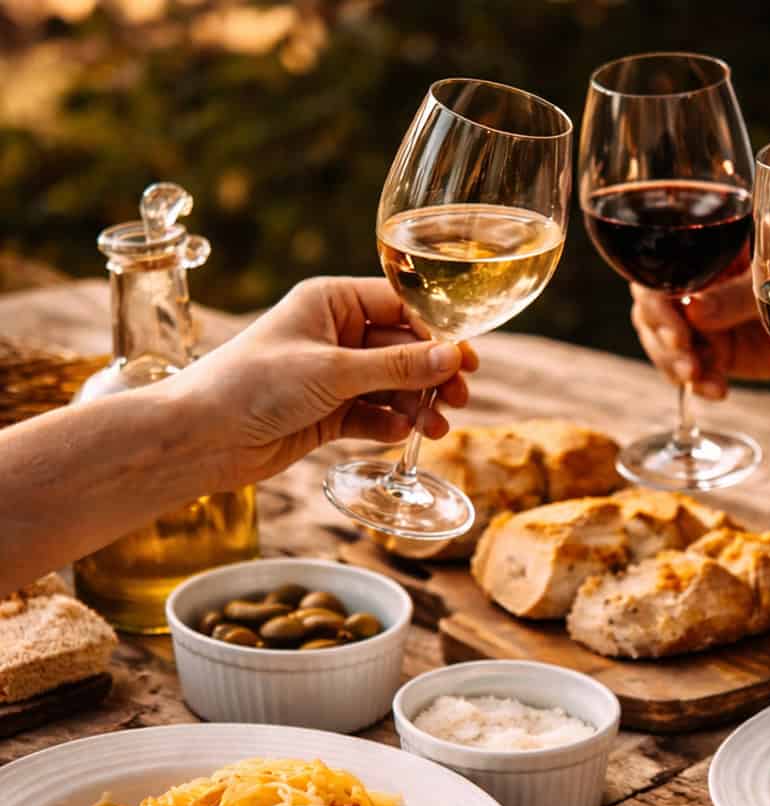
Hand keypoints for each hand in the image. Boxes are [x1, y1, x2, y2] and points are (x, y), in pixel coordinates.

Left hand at [163, 276, 477, 488]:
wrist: (201, 437)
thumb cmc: (253, 385)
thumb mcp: (333, 371)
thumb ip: (396, 366)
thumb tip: (452, 358)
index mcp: (330, 302)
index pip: (400, 308)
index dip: (437, 334)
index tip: (467, 359)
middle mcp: (333, 335)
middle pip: (402, 349)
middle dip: (431, 375)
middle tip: (459, 399)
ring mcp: (331, 376)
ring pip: (391, 386)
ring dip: (416, 406)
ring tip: (436, 429)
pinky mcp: (326, 414)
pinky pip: (372, 415)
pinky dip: (390, 425)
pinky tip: (402, 436)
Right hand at [630, 272, 769, 398]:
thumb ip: (740, 293)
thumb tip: (694, 309)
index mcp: (714, 244)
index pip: (664, 265)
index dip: (657, 301)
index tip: (677, 332)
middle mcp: (702, 280)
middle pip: (653, 308)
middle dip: (663, 340)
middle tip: (688, 364)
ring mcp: (709, 316)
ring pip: (666, 342)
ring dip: (677, 365)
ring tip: (702, 380)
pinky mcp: (722, 350)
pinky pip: (694, 368)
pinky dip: (699, 383)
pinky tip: (716, 391)